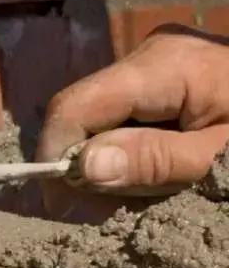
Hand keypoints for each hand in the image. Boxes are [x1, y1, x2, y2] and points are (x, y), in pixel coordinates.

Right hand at [38, 25, 228, 221]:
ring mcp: (162, 62)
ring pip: (106, 118)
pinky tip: (158, 175)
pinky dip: (134, 151)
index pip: (74, 105)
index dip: (55, 156)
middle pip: (86, 112)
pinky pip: (131, 116)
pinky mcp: (173, 76)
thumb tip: (80, 168)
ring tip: (141, 198)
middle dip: (86, 165)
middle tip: (106, 215)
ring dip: (111, 163)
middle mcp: (152, 52)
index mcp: (163, 64)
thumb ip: (155, 161)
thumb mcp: (225, 159)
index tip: (62, 209)